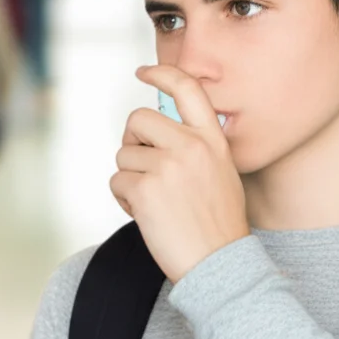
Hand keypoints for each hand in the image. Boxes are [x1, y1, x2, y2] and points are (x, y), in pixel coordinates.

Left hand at [110, 65, 248, 283]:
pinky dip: (124, 199)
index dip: (161, 74)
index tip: (143, 73)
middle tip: (144, 168)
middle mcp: (191, 146)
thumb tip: (156, 134)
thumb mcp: (221, 174)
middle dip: (132, 142)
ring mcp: (168, 166)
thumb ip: (195, 148)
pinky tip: (147, 215)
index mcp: (212, 140)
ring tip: (155, 203)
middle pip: (138, 119)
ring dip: (130, 178)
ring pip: (123, 155)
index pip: (187, 88)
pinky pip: (117, 181)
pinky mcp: (146, 190)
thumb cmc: (218, 226)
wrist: (220, 265)